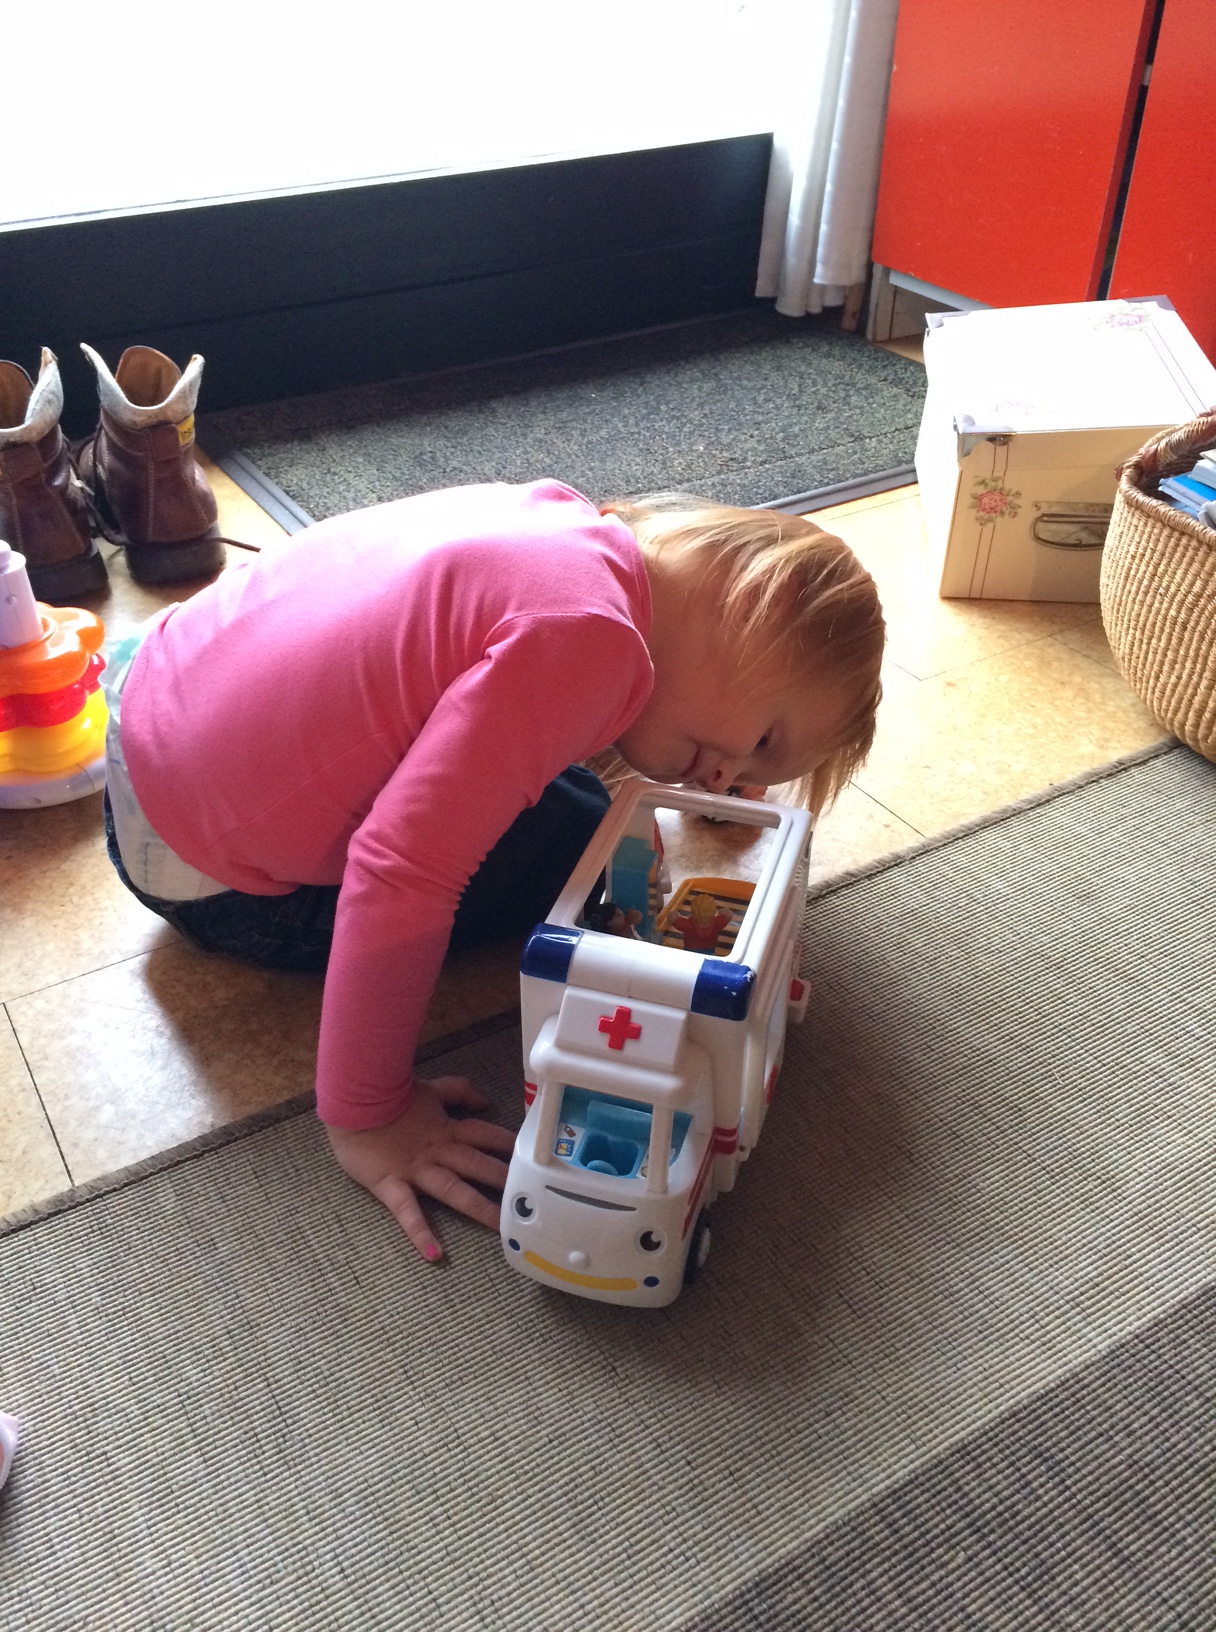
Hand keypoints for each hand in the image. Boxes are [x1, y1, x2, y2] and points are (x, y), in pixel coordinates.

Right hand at [324, 1075, 515, 1262]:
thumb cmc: (389, 1095)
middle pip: (476, 1164)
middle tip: (529, 1195)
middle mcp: (437, 1151)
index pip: (484, 1135)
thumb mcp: (431, 1088)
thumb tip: (485, 1100)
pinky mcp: (391, 1185)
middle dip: (503, 1178)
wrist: (352, 1101)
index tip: (530, 1155)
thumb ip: (458, 1091)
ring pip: (453, 1190)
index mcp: (446, 1129)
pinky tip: (434, 1255)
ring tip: (499, 1227)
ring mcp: (416, 1170)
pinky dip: (420, 1233)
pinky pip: (407, 1212)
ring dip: (477, 1207)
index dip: (507, 1144)